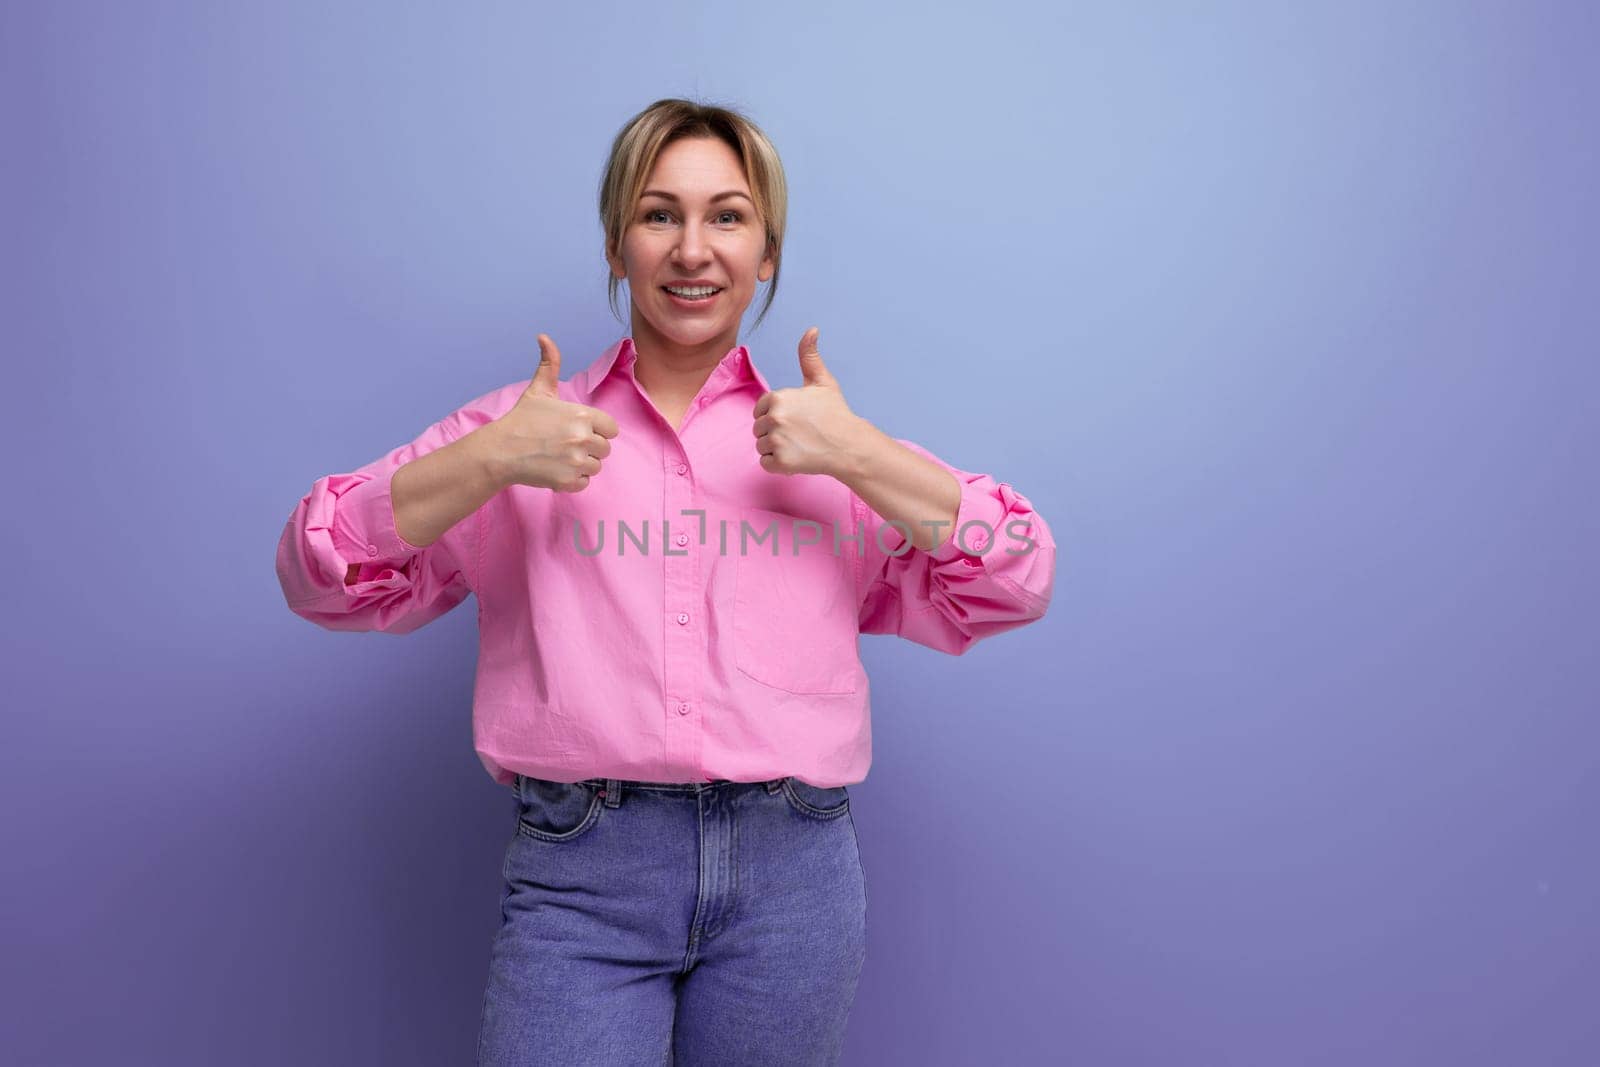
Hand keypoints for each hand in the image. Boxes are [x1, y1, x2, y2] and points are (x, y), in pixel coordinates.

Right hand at [485, 334, 619, 492]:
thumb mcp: (538, 390)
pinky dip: (573, 480)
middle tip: (564, 445)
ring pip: (595, 467)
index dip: (597, 430)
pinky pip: (584, 483)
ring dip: (581, 465)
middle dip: (588, 448)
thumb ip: (549, 364)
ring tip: (559, 457)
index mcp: (583, 416)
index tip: (578, 431)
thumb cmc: (521, 420)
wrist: (500, 451)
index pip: (611, 429)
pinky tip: (556, 469)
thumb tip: (543, 336)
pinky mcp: (568, 481)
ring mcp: (576, 461)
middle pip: (605, 449)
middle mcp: (583, 438)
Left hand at [751, 327, 865, 477]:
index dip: (776, 415)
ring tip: (799, 445)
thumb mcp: (822, 382)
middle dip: (775, 432)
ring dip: (777, 449)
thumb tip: (811, 330)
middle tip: (800, 434)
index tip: (796, 419)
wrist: (849, 445)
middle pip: (758, 428)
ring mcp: (776, 440)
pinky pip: (765, 463)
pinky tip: (797, 457)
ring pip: (761, 446)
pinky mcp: (780, 461)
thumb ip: (809, 356)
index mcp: (778, 397)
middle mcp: (774, 417)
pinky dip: (779, 465)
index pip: (760, 410)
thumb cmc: (836, 414)